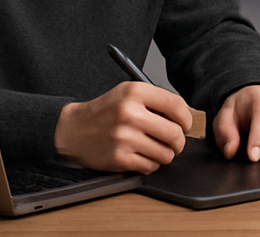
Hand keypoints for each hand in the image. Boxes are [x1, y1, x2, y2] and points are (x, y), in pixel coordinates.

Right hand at [53, 81, 191, 173]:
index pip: (176, 105)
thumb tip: (185, 115)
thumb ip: (156, 100)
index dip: (186, 118)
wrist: (73, 130)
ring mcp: (125, 138)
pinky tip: (141, 155)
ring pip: (165, 154)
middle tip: (174, 141)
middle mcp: (130, 114)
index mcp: (135, 93)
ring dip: (165, 154)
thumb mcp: (128, 93)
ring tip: (155, 148)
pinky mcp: (119, 158)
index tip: (185, 124)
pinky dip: (151, 164)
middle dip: (179, 141)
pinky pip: (150, 166)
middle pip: (175, 133)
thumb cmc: (104, 111)